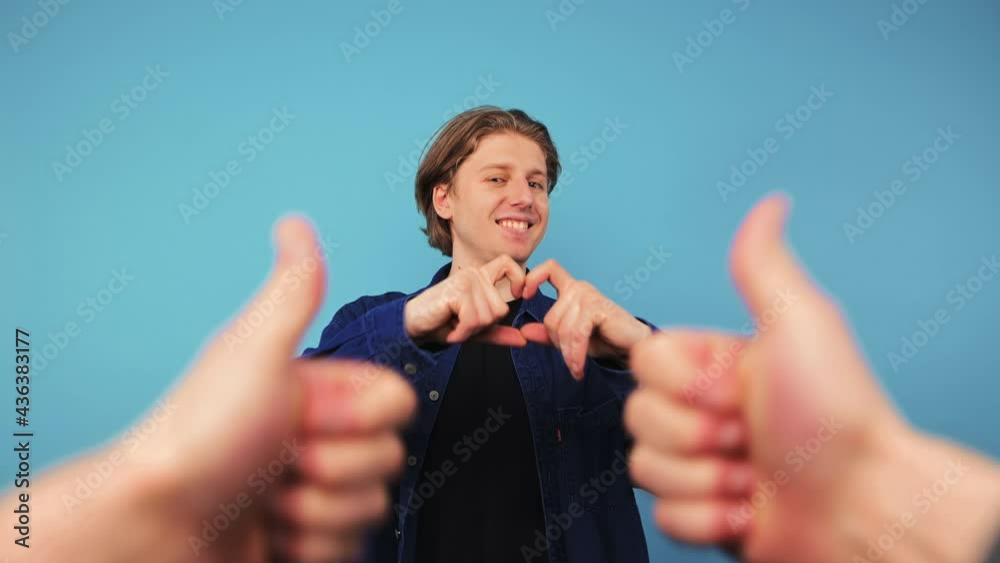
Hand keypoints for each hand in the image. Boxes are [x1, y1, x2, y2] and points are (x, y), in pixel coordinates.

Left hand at [10, 217, 416, 562]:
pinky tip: (265, 534)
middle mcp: (318, 441)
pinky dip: (306, 549)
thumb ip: (293, 293)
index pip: (396, 404)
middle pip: (388, 461)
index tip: (306, 416)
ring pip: (372, 510)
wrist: (154, 526)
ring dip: (315, 513)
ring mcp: (314, 496)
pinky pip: (349, 552)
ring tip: (263, 499)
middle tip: (277, 461)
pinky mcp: (308, 543)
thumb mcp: (254, 353)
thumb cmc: (197, 439)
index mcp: (318, 392)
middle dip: (331, 471)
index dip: (358, 418)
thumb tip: (295, 223)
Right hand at [403, 254, 527, 346]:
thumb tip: (524, 340)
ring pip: (488, 317)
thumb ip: (499, 332)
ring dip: (470, 330)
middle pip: (500, 307)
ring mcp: (465, 281)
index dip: (518, 278)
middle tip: (462, 324)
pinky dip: (462, 332)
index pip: (508, 264)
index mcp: (480, 277)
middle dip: (483, 325)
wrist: (412, 326)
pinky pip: (474, 320)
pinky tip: (451, 330)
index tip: (517, 294)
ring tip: (454, 325)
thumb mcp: (475, 329)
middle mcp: (473, 274)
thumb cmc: (442, 324)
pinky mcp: (456, 291)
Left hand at [520, 259, 651, 378]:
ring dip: (568, 353)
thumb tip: (523, 331)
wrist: (633, 347)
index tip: (523, 296)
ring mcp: (589, 296)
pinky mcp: (598, 308)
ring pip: (562, 328)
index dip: (533, 279)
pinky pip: (576, 334)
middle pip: (551, 318)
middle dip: (557, 344)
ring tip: (576, 367)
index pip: (549, 269)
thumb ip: (548, 335)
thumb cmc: (605, 339)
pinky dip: (575, 354)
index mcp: (571, 289)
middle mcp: (580, 288)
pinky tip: (579, 367)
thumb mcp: (570, 339)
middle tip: (570, 359)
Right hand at [624, 195, 999, 562]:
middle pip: (635, 416)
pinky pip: (662, 515)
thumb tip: (771, 203)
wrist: (863, 503)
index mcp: (714, 366)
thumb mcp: (798, 325)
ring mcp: (702, 466)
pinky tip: (749, 511)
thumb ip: (762, 267)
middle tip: (748, 435)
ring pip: (643, 467)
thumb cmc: (835, 415)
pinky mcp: (703, 516)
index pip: (643, 362)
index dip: (682, 383)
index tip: (735, 391)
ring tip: (754, 477)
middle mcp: (704, 413)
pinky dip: (706, 519)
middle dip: (693, 434)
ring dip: (704, 479)